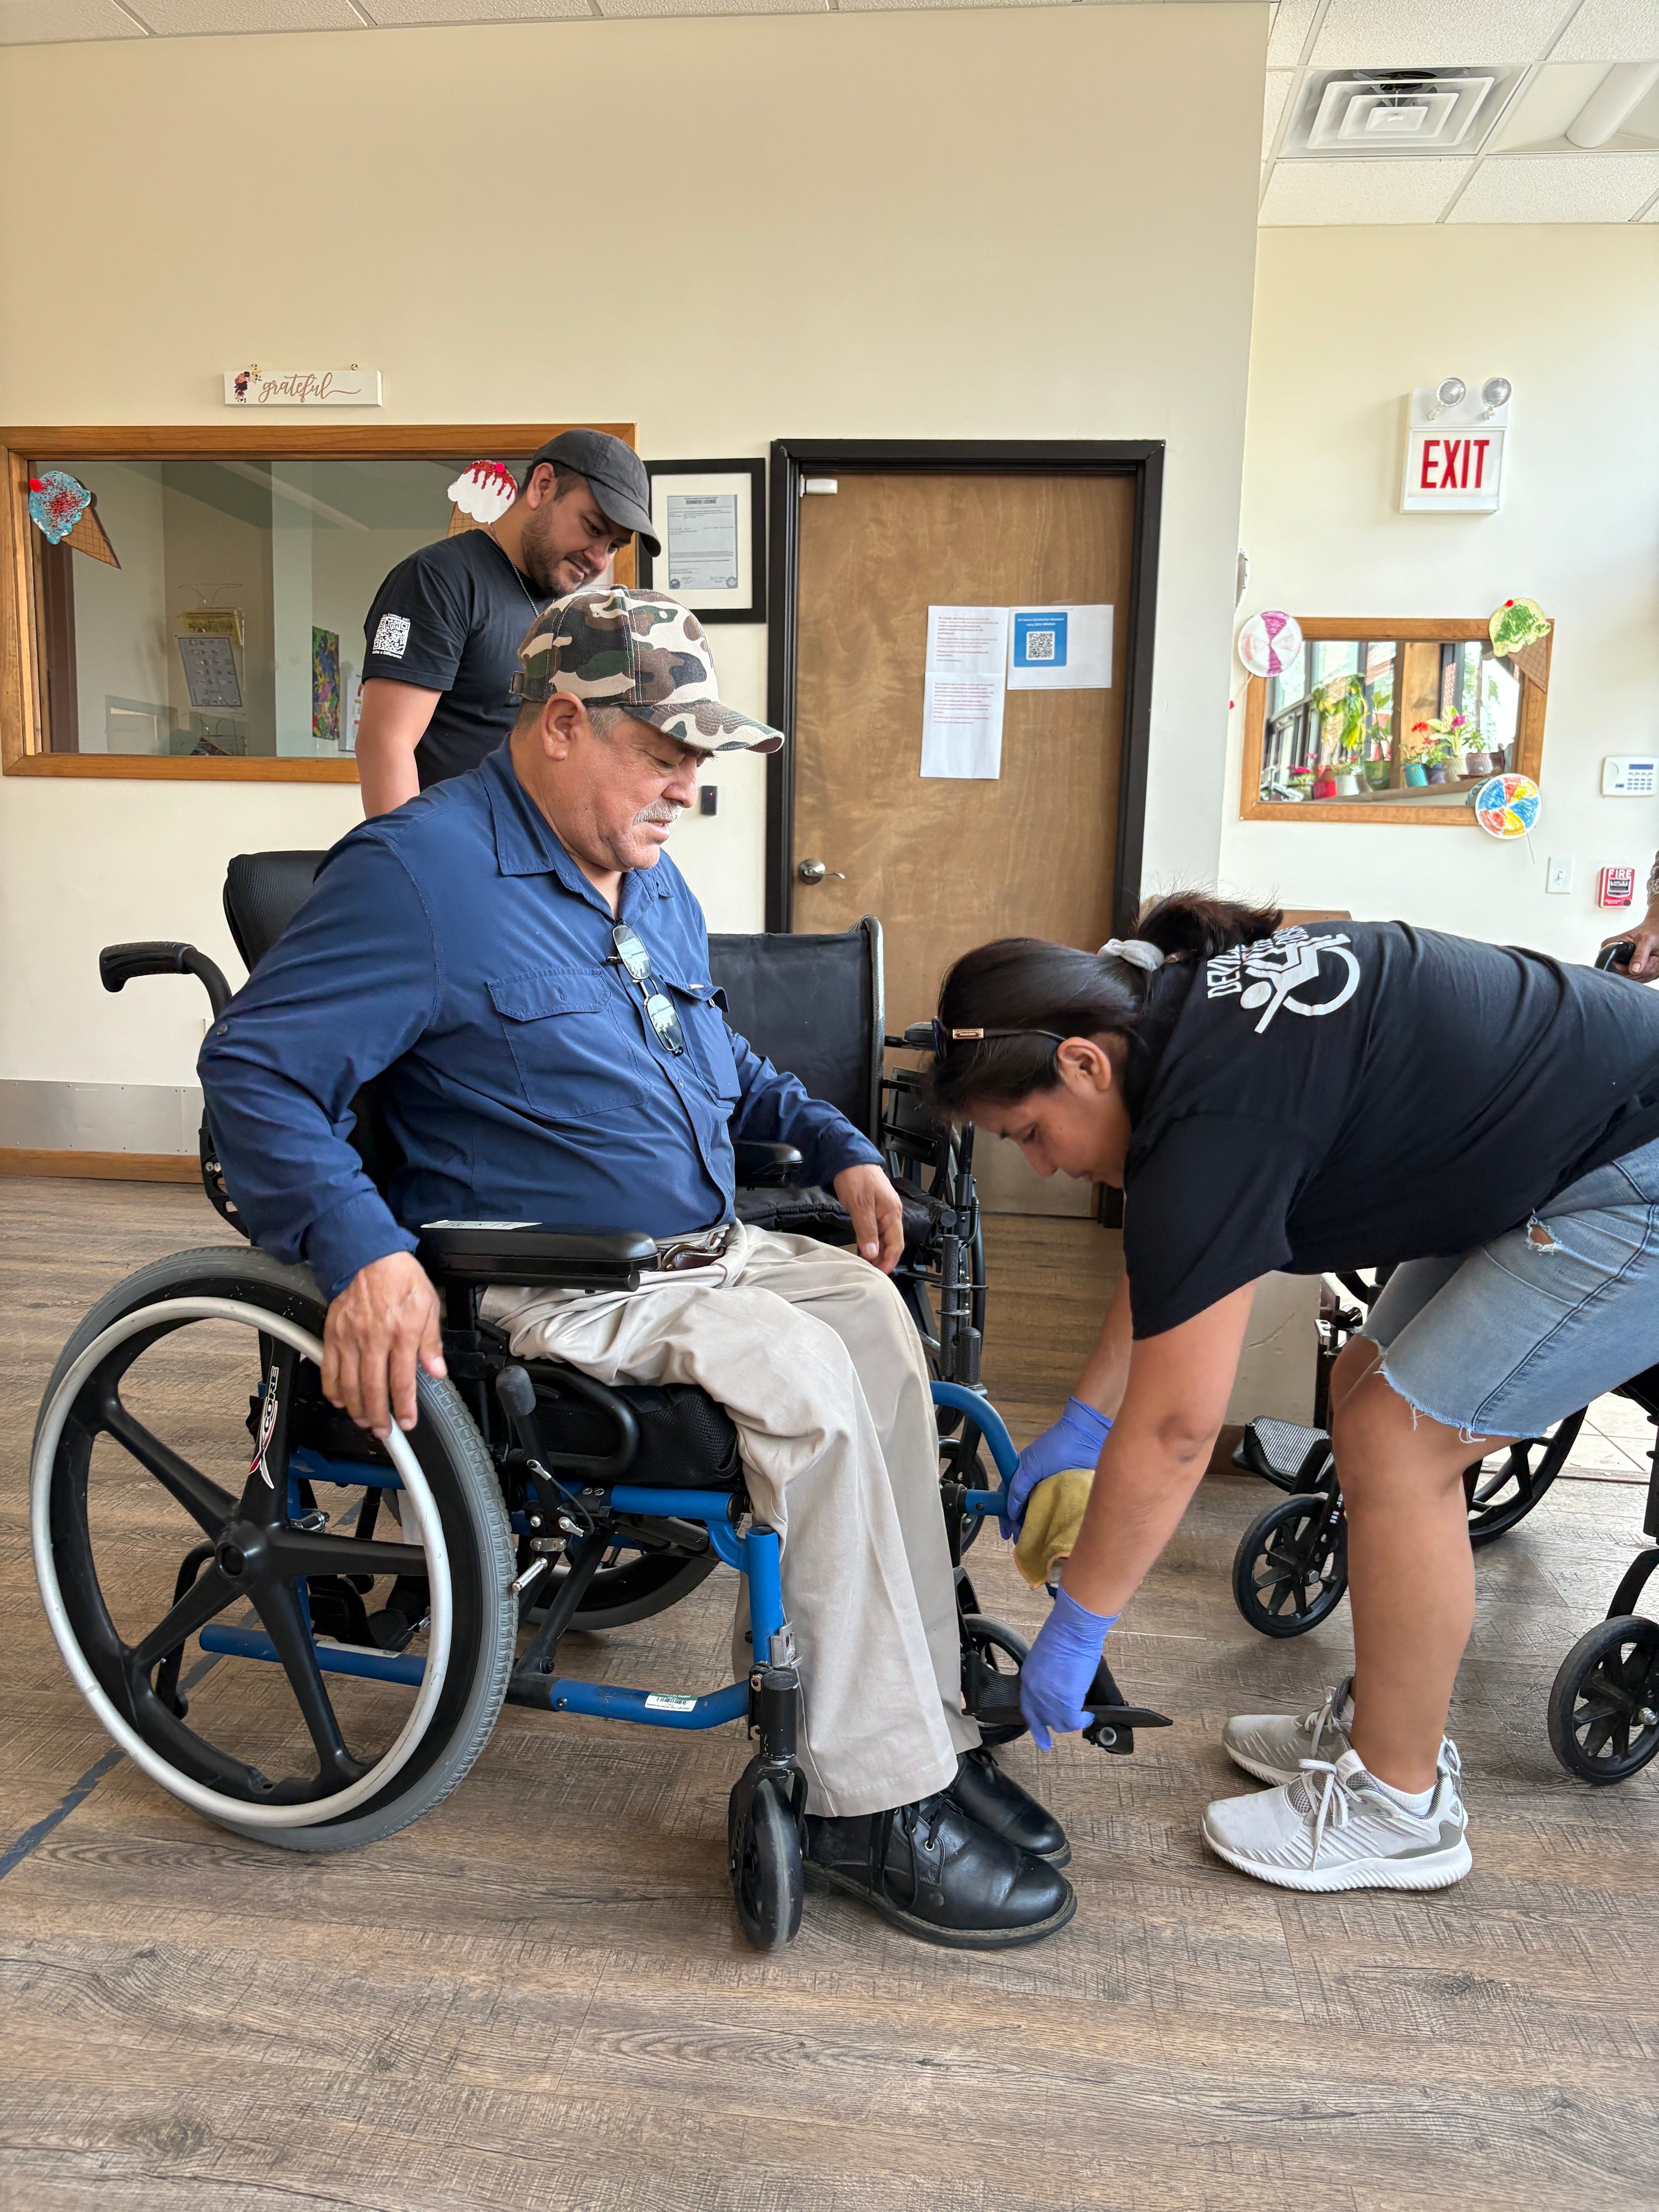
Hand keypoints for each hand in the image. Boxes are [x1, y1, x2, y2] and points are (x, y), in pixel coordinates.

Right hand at [323, 1251, 445, 1439]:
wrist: (367, 1255)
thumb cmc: (400, 1277)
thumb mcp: (429, 1305)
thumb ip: (432, 1341)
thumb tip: (437, 1370)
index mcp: (402, 1332)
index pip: (403, 1381)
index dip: (405, 1407)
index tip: (407, 1422)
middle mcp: (374, 1338)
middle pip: (374, 1389)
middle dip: (378, 1416)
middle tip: (384, 1431)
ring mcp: (350, 1338)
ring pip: (350, 1384)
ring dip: (357, 1408)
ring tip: (364, 1421)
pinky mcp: (332, 1334)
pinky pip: (329, 1368)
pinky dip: (333, 1389)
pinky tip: (340, 1400)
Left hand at [834, 1162, 903, 1273]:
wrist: (847, 1157)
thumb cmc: (856, 1176)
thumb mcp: (859, 1206)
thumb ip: (866, 1231)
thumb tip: (872, 1253)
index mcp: (892, 1212)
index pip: (896, 1244)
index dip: (889, 1261)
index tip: (880, 1273)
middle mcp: (891, 1213)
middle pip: (891, 1242)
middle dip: (883, 1259)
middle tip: (871, 1272)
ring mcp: (882, 1211)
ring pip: (883, 1237)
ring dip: (876, 1251)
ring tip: (866, 1264)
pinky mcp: (873, 1209)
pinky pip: (875, 1230)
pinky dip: (870, 1241)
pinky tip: (863, 1248)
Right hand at [1002, 1396, 1111, 1539]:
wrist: (1086, 1437)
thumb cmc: (1056, 1445)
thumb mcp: (1030, 1465)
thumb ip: (1018, 1487)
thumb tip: (1010, 1510)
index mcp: (1024, 1475)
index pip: (1009, 1499)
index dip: (1006, 1516)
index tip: (1007, 1532)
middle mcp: (1037, 1484)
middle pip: (1024, 1509)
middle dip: (1020, 1526)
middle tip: (1022, 1541)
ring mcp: (1054, 1490)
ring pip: (1042, 1513)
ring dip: (1037, 1527)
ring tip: (1035, 1541)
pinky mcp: (1070, 1494)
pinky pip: (1060, 1511)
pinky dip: (1055, 1522)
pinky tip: (1054, 1532)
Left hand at [1019, 1586, 1117, 1749]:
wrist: (1072, 1630)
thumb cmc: (1063, 1635)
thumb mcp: (1045, 1658)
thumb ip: (1046, 1676)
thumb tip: (1057, 1684)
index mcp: (1028, 1679)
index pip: (1028, 1709)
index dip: (1035, 1725)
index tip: (1040, 1738)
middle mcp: (1034, 1693)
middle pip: (1044, 1720)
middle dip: (1055, 1726)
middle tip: (1060, 1733)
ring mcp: (1049, 1699)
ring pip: (1060, 1724)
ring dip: (1073, 1723)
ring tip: (1083, 1716)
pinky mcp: (1066, 1702)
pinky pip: (1075, 1721)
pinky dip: (1084, 1720)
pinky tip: (1089, 1715)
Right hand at [1605, 904, 1658, 978]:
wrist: (1658, 931)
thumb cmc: (1651, 931)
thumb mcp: (1646, 940)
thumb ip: (1640, 955)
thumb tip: (1634, 970)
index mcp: (1610, 947)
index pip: (1611, 967)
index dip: (1627, 968)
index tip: (1642, 961)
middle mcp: (1614, 958)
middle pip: (1625, 975)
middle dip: (1642, 969)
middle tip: (1653, 957)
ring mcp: (1623, 966)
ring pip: (1635, 979)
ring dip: (1649, 970)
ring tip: (1654, 957)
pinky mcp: (1632, 971)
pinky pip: (1641, 979)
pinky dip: (1651, 973)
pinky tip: (1653, 962)